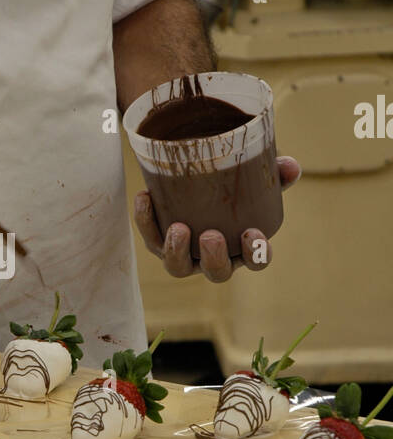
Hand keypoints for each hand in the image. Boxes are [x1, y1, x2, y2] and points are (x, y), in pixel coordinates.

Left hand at [133, 156, 300, 282]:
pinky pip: (150, 237)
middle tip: (212, 236)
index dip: (256, 254)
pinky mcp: (158, 243)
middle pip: (217, 272)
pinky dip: (146, 219)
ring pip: (178, 267)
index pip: (255, 261)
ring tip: (178, 227)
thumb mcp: (254, 179)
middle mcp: (213, 258)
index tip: (253, 235)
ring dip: (177, 250)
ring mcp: (185, 255)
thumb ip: (273, 172)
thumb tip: (291, 166)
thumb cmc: (232, 188)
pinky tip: (146, 196)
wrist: (194, 178)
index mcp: (242, 247)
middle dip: (215, 258)